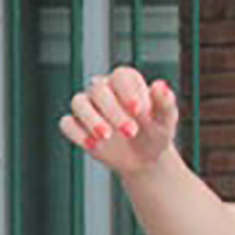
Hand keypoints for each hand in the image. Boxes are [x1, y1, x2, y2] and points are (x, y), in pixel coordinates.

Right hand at [58, 67, 179, 176]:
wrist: (145, 158)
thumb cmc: (157, 132)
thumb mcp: (166, 120)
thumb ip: (165, 102)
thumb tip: (160, 86)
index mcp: (126, 82)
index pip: (120, 76)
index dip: (128, 91)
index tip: (138, 111)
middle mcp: (103, 89)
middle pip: (98, 90)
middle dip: (113, 111)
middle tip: (131, 132)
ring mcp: (88, 107)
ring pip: (79, 102)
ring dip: (91, 119)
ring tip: (106, 136)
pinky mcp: (77, 126)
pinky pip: (67, 124)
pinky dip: (77, 133)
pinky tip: (93, 145)